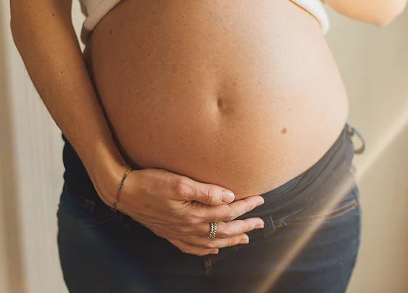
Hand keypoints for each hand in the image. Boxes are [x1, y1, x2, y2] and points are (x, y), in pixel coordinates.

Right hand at [100, 166, 264, 255]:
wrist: (122, 192)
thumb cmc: (149, 182)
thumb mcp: (178, 182)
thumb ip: (205, 191)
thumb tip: (230, 196)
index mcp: (194, 214)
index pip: (227, 211)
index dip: (246, 206)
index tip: (260, 199)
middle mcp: (188, 227)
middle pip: (223, 230)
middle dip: (244, 226)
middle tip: (260, 223)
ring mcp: (178, 232)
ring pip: (211, 241)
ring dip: (230, 240)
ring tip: (244, 239)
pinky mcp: (169, 233)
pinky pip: (191, 248)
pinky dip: (205, 250)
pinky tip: (212, 249)